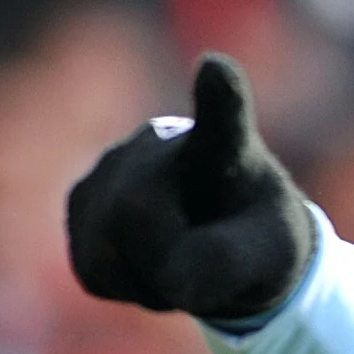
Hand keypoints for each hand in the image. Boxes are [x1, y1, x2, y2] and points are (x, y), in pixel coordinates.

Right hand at [65, 53, 315, 321]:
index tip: (218, 68)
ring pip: (108, 252)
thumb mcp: (272, 261)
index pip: (223, 119)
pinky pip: (95, 271)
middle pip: (133, 213)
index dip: (219, 98)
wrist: (225, 242)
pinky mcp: (81, 202)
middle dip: (165, 258)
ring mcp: (111, 167)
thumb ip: (232, 264)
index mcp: (228, 149)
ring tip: (184, 255)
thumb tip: (176, 277)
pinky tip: (152, 260)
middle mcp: (158, 143)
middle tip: (210, 262)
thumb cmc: (257, 241)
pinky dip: (129, 285)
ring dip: (152, 280)